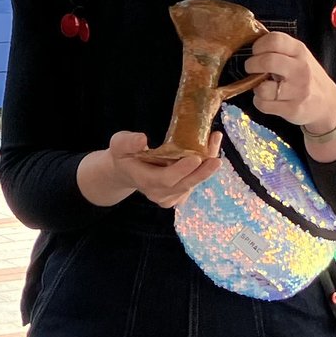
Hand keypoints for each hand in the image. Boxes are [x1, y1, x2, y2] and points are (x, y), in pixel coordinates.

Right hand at [83, 130, 221, 209]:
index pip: (166, 179)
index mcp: (145, 181)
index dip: (181, 170)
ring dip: (207, 165)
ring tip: (215, 141)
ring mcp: (171, 196)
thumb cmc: (124, 155)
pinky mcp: (179, 195)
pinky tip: (210, 149)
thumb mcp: (119, 144)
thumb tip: (142, 139)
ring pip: (193, 183)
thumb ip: (128, 142)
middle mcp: (160, 193)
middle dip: (202, 172)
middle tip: (216, 159)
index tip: (195, 158)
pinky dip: (204, 167)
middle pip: (184, 184)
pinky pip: (195, 182)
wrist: (127, 171)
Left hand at [245, 31, 335, 135]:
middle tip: (252, 68)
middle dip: (251, 65)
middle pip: (266, 61)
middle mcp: (300, 69)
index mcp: (300, 51)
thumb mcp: (298, 56)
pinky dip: (259, 102)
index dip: (258, 46)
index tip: (256, 52)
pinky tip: (267, 99)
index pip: (274, 40)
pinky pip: (263, 105)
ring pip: (262, 88)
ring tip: (262, 86)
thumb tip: (251, 41)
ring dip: (256, 87)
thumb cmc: (306, 76)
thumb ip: (279, 48)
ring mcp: (298, 90)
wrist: (327, 103)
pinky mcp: (292, 109)